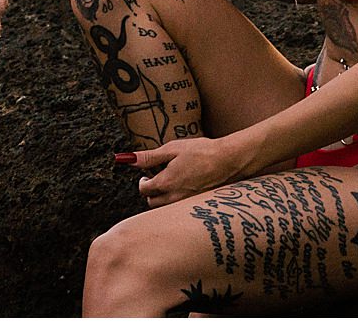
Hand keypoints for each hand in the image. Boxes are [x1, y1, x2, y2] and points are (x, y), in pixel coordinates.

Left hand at [121, 136, 244, 206]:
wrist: (229, 161)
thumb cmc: (202, 152)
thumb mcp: (173, 149)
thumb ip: (149, 157)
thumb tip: (128, 159)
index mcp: (165, 183)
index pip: (143, 189)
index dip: (142, 181)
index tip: (147, 174)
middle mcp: (174, 198)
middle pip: (151, 202)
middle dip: (150, 191)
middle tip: (157, 178)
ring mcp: (185, 204)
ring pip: (165, 208)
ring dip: (163, 198)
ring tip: (172, 182)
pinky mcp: (197, 207)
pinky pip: (178, 209)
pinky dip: (176, 201)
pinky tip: (186, 187)